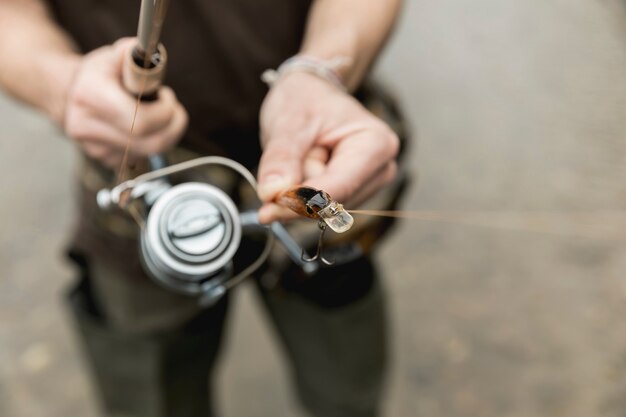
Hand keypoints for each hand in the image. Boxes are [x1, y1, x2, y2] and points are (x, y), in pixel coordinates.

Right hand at [63, 38, 187, 168]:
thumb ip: (134, 54)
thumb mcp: (112, 57)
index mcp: (89, 95)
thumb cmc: (98, 76)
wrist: (71, 97)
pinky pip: (143, 157)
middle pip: (152, 143)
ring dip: (167, 133)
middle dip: (174, 126)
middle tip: (173, 109)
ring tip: (159, 113)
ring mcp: (96, 149)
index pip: (140, 121)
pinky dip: (152, 142)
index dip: (165, 112)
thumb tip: (152, 56)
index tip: (167, 96)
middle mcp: (87, 127)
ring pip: (151, 152)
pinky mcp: (106, 161)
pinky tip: (144, 127)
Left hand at [257, 71, 398, 222]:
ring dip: (298, 190)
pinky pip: (317, 208)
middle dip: (299, 191)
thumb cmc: (305, 100)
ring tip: (301, 155)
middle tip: (285, 156)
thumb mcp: (288, 121)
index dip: (302, 202)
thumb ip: (281, 158)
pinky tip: (302, 168)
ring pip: (321, 209)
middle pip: (331, 203)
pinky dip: (300, 194)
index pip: (339, 187)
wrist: (309, 96)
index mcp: (376, 145)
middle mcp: (380, 170)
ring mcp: (368, 185)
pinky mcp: (352, 195)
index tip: (267, 211)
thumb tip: (272, 194)